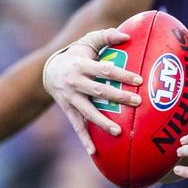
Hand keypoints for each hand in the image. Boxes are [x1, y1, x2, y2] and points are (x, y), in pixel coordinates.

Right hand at [43, 28, 142, 153]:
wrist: (48, 70)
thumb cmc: (78, 53)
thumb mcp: (89, 40)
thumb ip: (108, 36)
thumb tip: (128, 35)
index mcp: (81, 65)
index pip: (105, 70)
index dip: (121, 75)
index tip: (139, 80)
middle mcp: (74, 83)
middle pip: (99, 91)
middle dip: (118, 98)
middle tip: (138, 102)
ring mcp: (70, 98)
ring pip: (87, 112)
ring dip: (102, 123)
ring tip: (119, 132)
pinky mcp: (68, 110)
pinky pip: (77, 126)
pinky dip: (85, 140)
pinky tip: (94, 152)